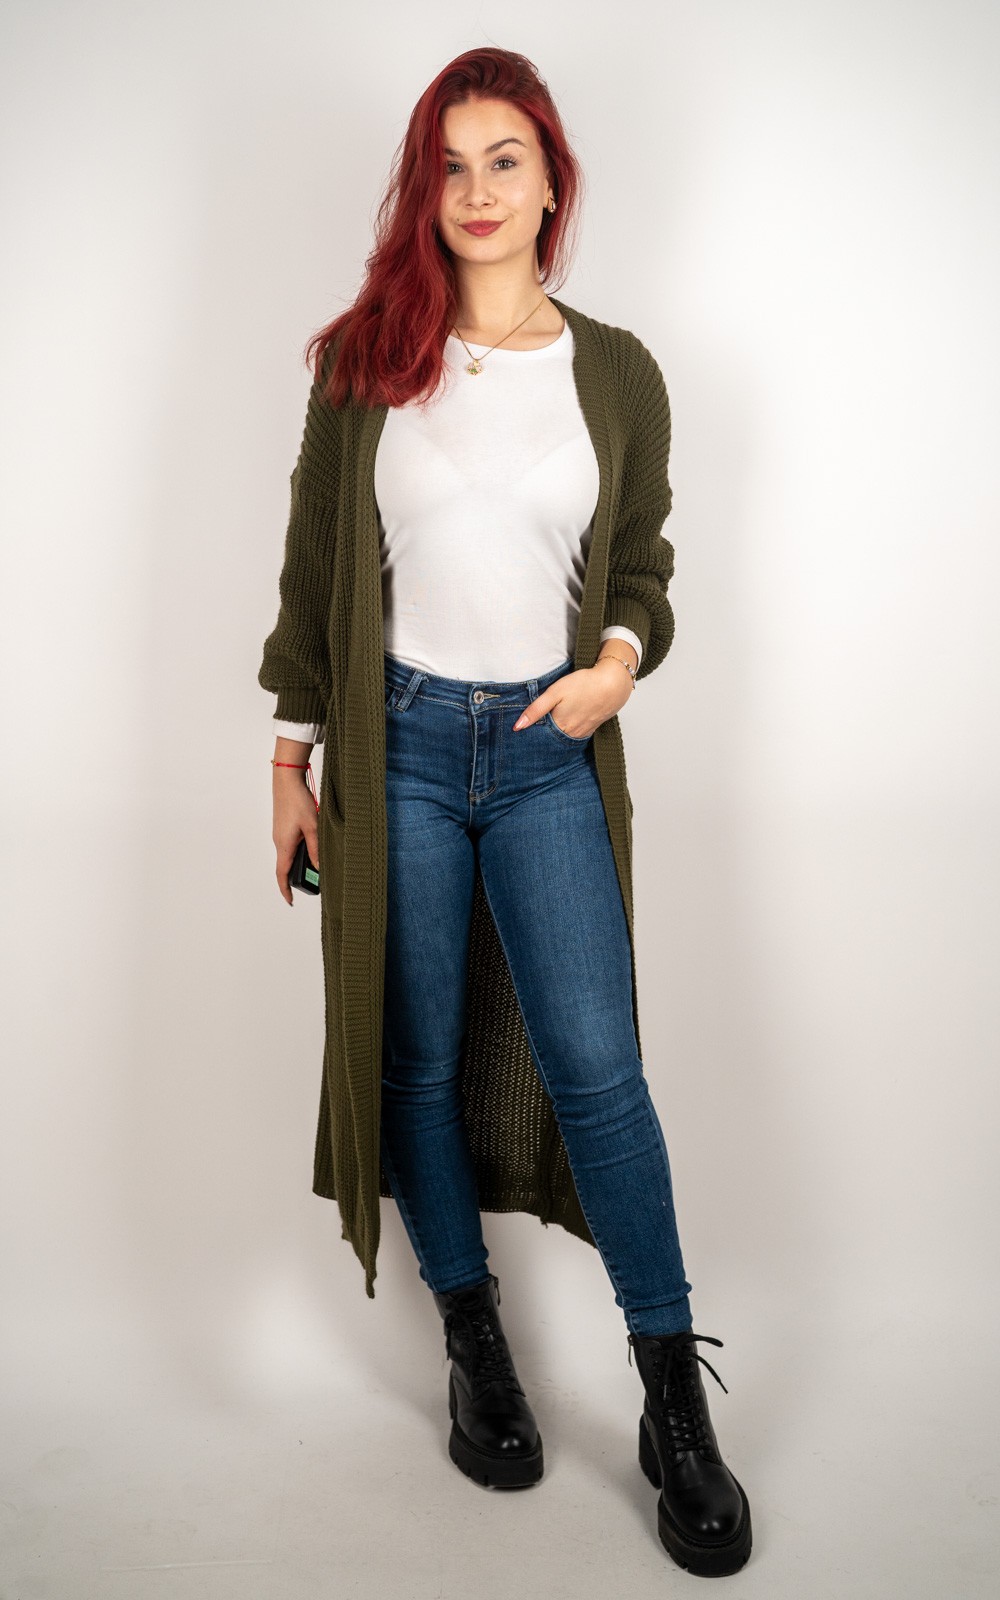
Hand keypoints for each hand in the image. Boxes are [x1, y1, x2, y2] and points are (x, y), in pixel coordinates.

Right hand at [273, 769, 319, 905]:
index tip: (290, 901)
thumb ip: (316, 848)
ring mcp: (280, 834)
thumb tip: (318, 867)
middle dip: (297, 876)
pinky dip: (300, 850)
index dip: (285, 890)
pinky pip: (290, 844)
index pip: (282, 874)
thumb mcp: (313, 827)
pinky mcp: (283, 827)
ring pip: (290, 854)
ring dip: (300, 861)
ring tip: (316, 863)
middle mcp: (279, 842)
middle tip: (313, 882)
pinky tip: (312, 845)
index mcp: (284, 845)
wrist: (287, 780)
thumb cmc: (298, 801)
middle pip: (286, 866)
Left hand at [511, 657, 633, 737]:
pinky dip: (567, 733)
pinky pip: (574, 736)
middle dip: (541, 738)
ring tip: (547, 728)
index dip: (530, 735)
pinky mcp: (590, 729)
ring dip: (554, 736)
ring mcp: (582, 733)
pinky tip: (564, 725)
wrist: (613, 684)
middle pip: (551, 740)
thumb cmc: (584, 684)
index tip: (521, 733)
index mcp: (559, 726)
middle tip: (531, 733)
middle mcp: (570, 734)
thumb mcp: (555, 692)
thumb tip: (517, 727)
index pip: (539, 737)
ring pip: (562, 739)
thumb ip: (535, 710)